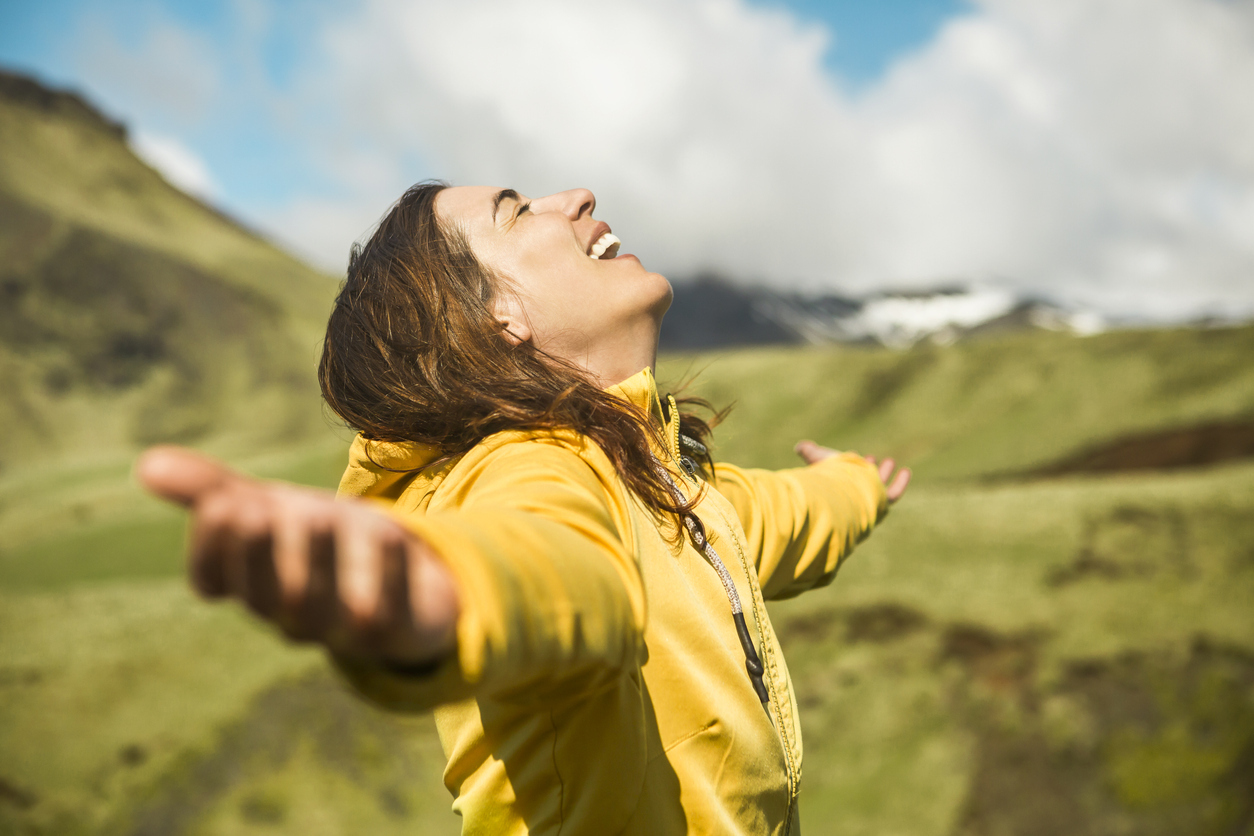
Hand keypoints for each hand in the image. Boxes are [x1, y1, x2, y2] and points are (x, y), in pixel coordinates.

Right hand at [136, 446, 458, 665]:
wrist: (405, 575)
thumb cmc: (318, 541)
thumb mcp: (267, 508)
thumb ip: (211, 490)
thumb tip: (145, 463)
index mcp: (251, 584)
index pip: (213, 579)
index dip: (212, 546)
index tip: (222, 502)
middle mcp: (291, 613)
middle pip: (265, 596)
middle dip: (258, 553)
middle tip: (256, 507)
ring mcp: (343, 628)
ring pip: (322, 609)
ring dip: (319, 561)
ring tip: (317, 514)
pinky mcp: (398, 629)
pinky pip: (389, 615)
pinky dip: (388, 574)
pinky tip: (389, 532)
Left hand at [794, 440, 910, 503]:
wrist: (840, 492)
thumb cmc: (827, 477)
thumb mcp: (819, 460)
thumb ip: (810, 453)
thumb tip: (800, 447)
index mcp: (837, 489)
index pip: (844, 479)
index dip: (850, 466)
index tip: (856, 454)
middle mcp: (852, 497)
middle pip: (861, 484)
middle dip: (866, 470)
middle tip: (870, 458)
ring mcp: (867, 500)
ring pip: (878, 488)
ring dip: (883, 474)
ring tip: (890, 461)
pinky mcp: (881, 502)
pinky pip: (893, 494)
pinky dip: (900, 483)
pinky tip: (906, 471)